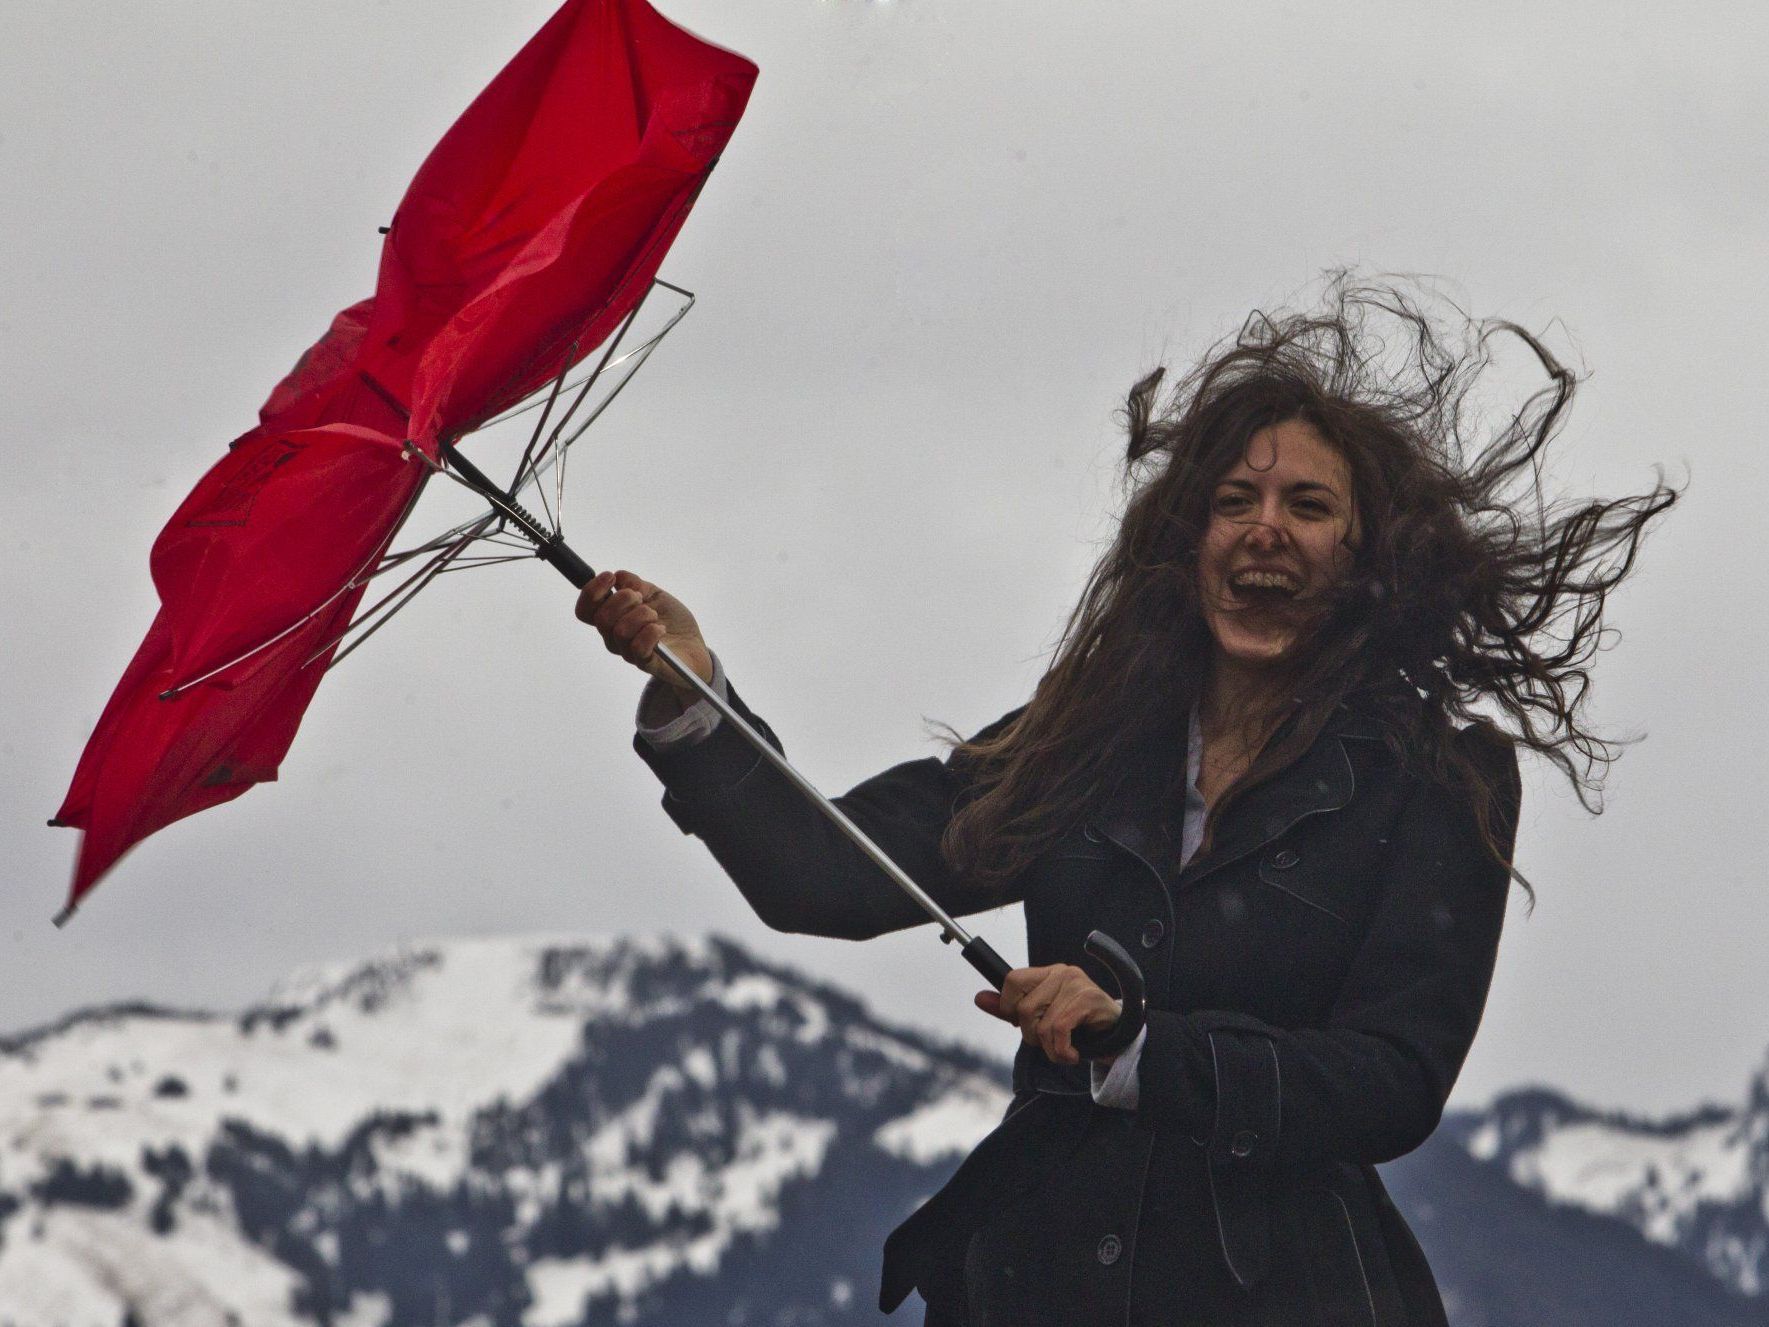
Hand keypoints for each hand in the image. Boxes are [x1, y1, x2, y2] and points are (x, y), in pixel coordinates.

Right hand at [575, 569, 712, 695]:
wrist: (694, 647)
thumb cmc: (672, 621)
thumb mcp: (656, 594)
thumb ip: (636, 584)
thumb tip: (620, 576)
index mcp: (612, 619)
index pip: (585, 610)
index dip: (591, 591)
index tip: (610, 578)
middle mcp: (614, 638)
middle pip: (601, 618)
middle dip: (623, 600)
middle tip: (642, 598)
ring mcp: (628, 652)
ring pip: (621, 631)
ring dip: (641, 616)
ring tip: (655, 617)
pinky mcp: (647, 663)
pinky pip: (638, 648)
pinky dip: (651, 633)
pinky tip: (661, 629)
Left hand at [975, 964, 1121, 1066]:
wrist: (1119, 1035)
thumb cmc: (1078, 1026)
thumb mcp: (1041, 1017)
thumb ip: (1010, 1009)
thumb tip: (979, 998)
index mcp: (1047, 973)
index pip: (1011, 980)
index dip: (1009, 1007)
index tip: (1022, 1024)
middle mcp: (1061, 973)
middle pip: (1024, 1008)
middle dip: (1031, 1035)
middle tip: (1047, 1042)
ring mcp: (1076, 984)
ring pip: (1041, 1024)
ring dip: (1049, 1048)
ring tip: (1063, 1051)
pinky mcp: (1088, 1000)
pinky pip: (1058, 1030)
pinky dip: (1060, 1051)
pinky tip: (1071, 1055)